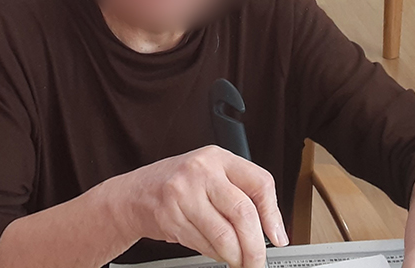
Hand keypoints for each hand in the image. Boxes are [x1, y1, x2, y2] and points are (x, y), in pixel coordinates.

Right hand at [103, 145, 288, 267]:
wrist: (135, 194)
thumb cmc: (179, 184)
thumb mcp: (211, 175)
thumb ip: (240, 193)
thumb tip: (272, 228)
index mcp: (218, 158)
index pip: (259, 183)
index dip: (273, 214)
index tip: (278, 237)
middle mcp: (201, 171)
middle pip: (243, 213)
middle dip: (255, 247)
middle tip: (259, 262)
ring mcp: (183, 193)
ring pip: (223, 235)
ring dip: (236, 257)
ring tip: (239, 261)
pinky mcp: (170, 216)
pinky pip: (204, 245)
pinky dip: (216, 255)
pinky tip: (216, 252)